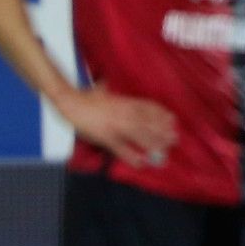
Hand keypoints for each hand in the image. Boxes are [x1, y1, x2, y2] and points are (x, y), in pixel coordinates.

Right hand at [56, 83, 177, 167]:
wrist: (70, 102)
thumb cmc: (84, 97)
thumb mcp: (100, 90)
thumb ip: (106, 89)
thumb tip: (105, 82)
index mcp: (123, 101)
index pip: (147, 107)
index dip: (160, 114)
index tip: (172, 120)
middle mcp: (123, 113)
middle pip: (147, 122)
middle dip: (162, 131)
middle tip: (174, 138)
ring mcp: (115, 125)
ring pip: (139, 135)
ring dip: (152, 143)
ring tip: (164, 151)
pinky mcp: (106, 136)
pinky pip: (121, 148)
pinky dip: (131, 156)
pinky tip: (140, 163)